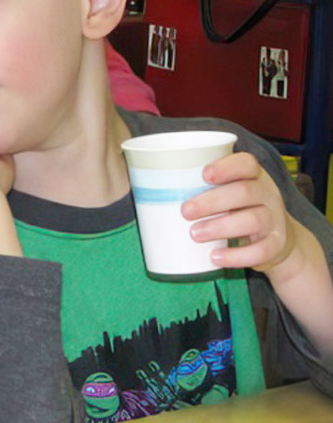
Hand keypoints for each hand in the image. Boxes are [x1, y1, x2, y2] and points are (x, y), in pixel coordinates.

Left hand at [182, 152, 295, 273]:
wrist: (277, 239)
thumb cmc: (239, 209)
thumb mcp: (228, 192)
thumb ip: (201, 187)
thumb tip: (146, 189)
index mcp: (253, 177)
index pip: (246, 164)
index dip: (227, 167)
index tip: (204, 174)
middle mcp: (267, 194)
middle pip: (244, 192)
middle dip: (212, 201)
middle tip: (185, 211)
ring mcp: (274, 219)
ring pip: (253, 220)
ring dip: (221, 227)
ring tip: (195, 234)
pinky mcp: (276, 244)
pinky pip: (261, 250)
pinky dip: (237, 256)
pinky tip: (215, 258)